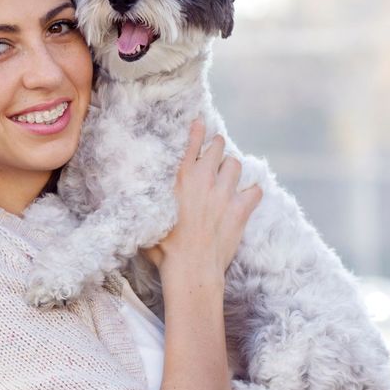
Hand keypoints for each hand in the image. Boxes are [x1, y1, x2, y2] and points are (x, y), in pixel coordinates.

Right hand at [142, 118, 261, 280]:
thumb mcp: (149, 217)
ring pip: (236, 165)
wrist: (190, 267)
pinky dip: (251, 192)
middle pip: (219, 147)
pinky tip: (246, 196)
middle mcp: (204, 180)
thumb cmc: (164, 247)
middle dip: (217, 146)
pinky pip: (255, 191)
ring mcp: (224, 194)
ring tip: (228, 173)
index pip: (192, 144)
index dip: (198, 130)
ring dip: (232, 167)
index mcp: (180, 178)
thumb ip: (150, 200)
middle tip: (215, 150)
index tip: (200, 123)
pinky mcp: (240, 210)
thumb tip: (134, 196)